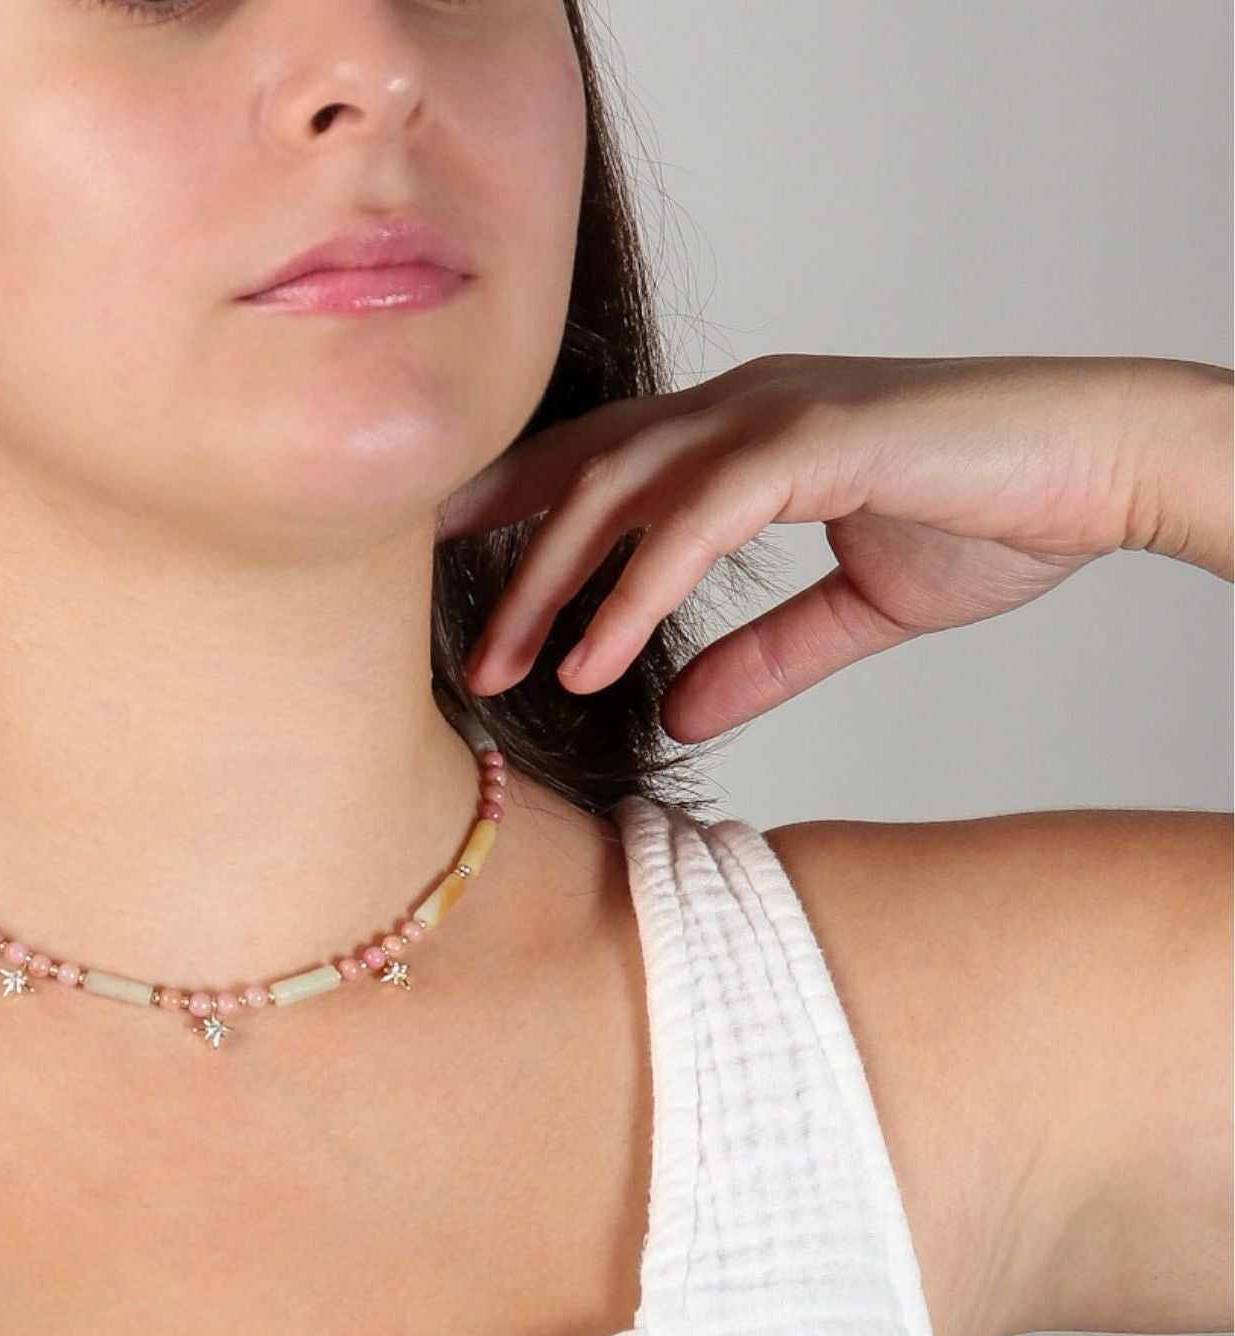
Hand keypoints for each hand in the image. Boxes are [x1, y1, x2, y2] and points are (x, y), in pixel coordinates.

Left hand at [436, 354, 1194, 742]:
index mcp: (737, 433)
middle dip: (505, 563)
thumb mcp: (852, 612)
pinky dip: (634, 590)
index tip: (443, 581)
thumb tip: (674, 712)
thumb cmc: (995, 516)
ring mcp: (772, 412)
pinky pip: (694, 519)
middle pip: (579, 473)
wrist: (1109, 471)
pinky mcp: (815, 439)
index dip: (510, 512)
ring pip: (617, 488)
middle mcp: (737, 407)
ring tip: (505, 672)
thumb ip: (760, 656)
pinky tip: (592, 659)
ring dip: (550, 584)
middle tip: (460, 660)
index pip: (592, 462)